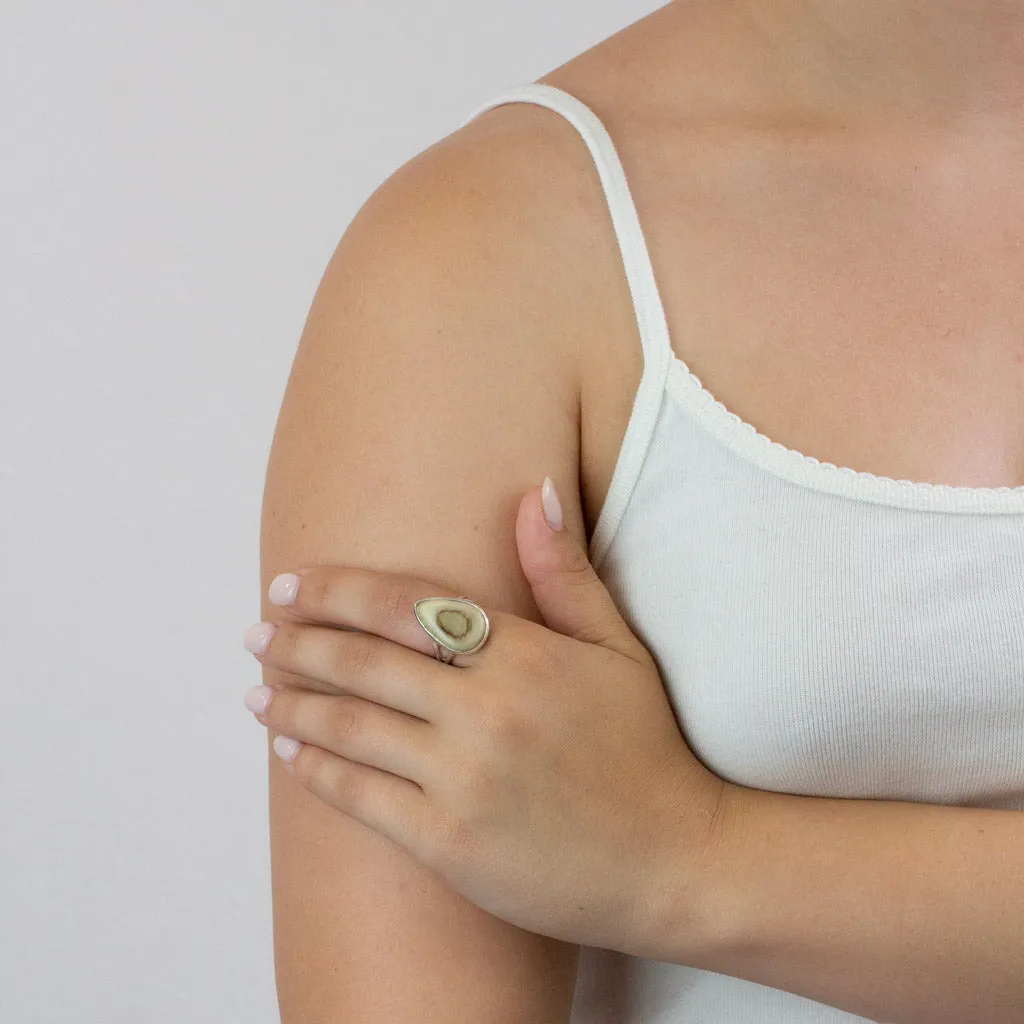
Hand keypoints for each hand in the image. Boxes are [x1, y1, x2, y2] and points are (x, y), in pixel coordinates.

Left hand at [242, 477, 732, 956]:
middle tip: (256, 630)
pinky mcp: (448, 843)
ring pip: (351, 726)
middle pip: (366, 661)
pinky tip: (287, 747)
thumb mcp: (617, 648)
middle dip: (299, 641)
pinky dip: (314, 768)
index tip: (292, 584)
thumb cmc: (646, 747)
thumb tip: (535, 490)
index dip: (340, 590)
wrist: (675, 862)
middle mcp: (486, 711)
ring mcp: (463, 780)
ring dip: (292, 701)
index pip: (408, 606)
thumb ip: (565, 572)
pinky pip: (360, 797)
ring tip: (255, 685)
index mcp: (525, 655)